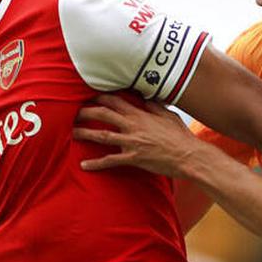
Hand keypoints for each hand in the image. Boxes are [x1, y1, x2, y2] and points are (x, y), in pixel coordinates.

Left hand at [74, 95, 200, 176]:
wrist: (189, 156)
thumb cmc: (180, 135)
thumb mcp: (168, 114)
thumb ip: (153, 105)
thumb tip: (145, 97)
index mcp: (140, 114)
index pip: (115, 100)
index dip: (99, 97)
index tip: (88, 96)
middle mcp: (133, 126)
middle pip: (103, 114)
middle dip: (86, 112)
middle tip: (73, 112)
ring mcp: (132, 142)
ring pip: (102, 135)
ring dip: (85, 134)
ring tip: (72, 133)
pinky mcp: (133, 158)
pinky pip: (111, 161)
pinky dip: (96, 163)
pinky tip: (84, 165)